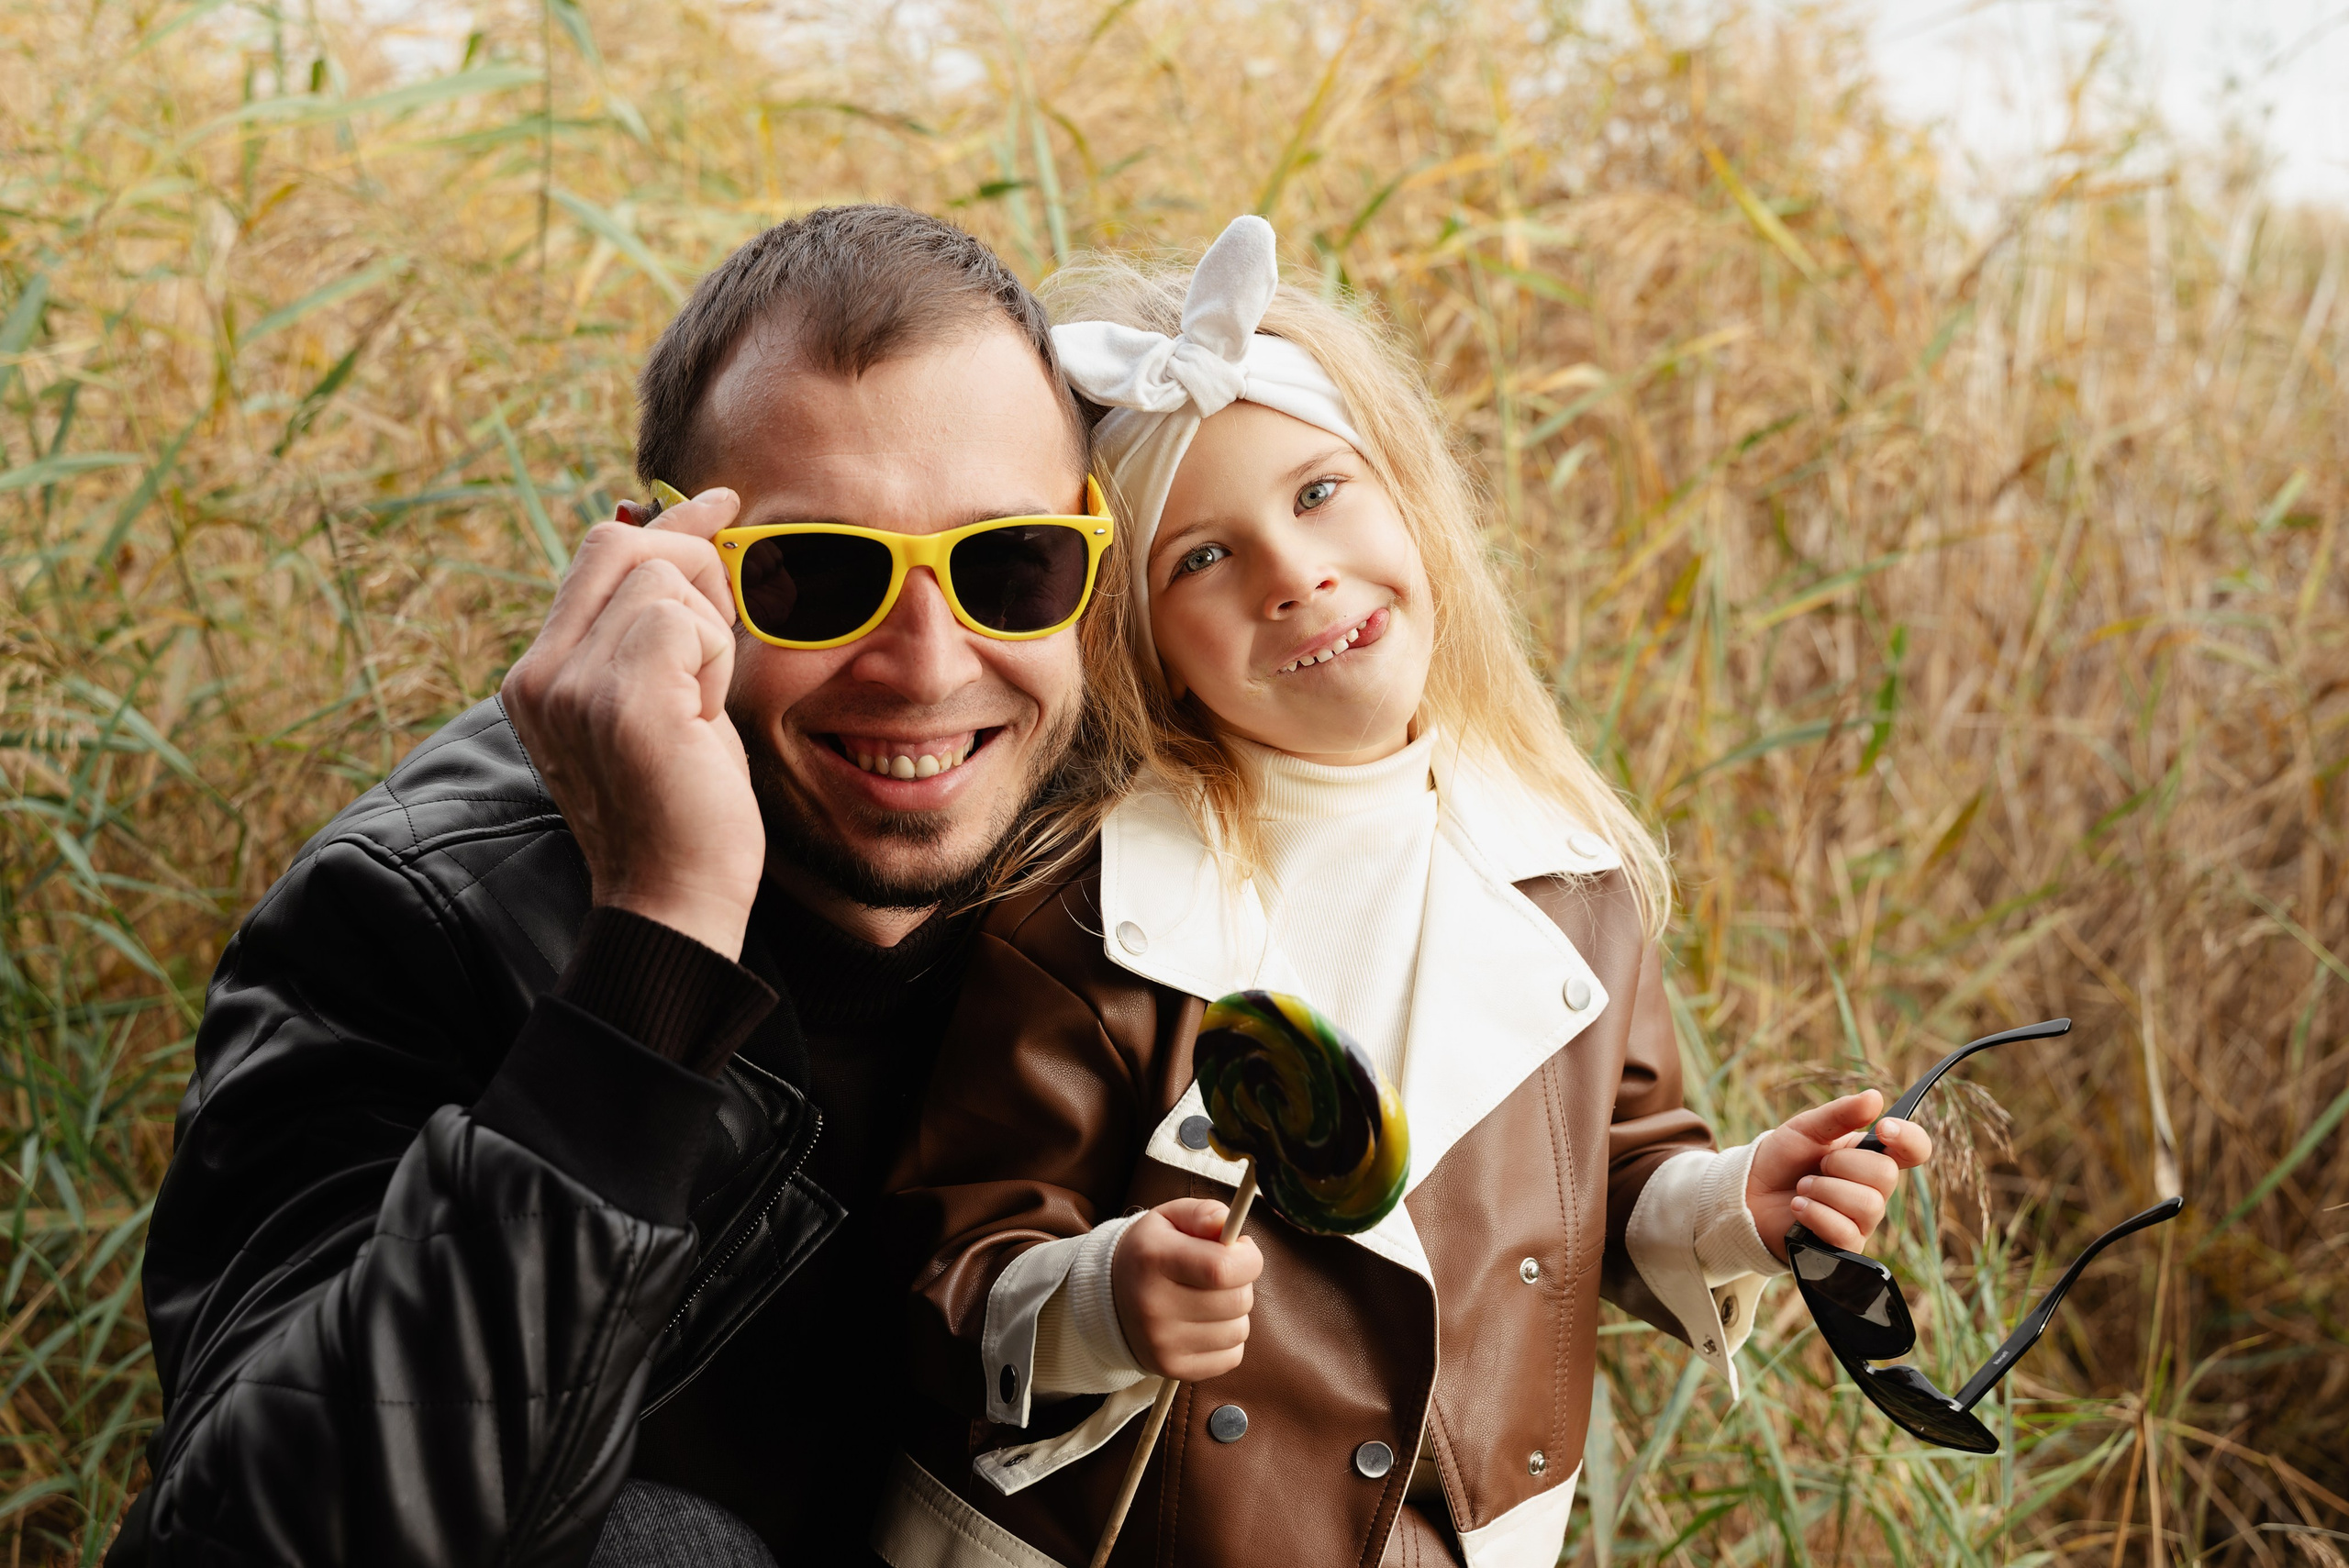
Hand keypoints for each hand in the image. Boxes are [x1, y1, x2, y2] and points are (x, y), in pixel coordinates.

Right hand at [501, 490, 763, 957]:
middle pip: (624, 545)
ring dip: (709, 635)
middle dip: (696, 572)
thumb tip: (697, 522)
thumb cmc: (685, 808)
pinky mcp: (617, 701)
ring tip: (699, 708)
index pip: (600, 552)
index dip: (669, 525)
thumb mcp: (667, 699)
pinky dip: (713, 659)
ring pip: (661, 579)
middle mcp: (539, 674)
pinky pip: (679, 618)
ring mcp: (569, 686)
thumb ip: (659, 625)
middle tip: (719, 645)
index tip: (722, 507)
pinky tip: (702, 717)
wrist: (677, 900)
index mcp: (540, 674)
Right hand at [1110, 1198, 1262, 1381]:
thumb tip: (1226, 1224)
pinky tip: (1205, 1324)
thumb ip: (1201, 1214)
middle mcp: (1153, 1305)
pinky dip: (1228, 1339)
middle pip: (1237, 1301)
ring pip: (1239, 1330)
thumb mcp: (1169, 1218)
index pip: (1222, 1268)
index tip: (1243, 1250)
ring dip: (1235, 1313)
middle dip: (1242, 1283)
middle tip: (1221, 1274)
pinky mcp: (1172, 1368)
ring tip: (1210, 1299)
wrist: (1108, 1298)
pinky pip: (1232, 1356)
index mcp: (1153, 1259)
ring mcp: (1162, 1342)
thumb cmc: (1151, 1252)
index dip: (1248, 1259)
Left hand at [1745, 1090, 1932, 1261]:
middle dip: (1842, 1164)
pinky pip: (1846, 1232)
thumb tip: (1875, 1097)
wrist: (1749, 1194)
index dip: (1909, 1138)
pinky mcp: (1845, 1247)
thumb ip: (1840, 1114)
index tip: (1883, 1128)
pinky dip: (1815, 1213)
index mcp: (1870, 1157)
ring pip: (1868, 1205)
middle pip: (1886, 1175)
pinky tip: (1798, 1208)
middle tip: (1817, 1165)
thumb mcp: (1806, 1128)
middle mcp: (1873, 1190)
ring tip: (1803, 1187)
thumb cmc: (1783, 1160)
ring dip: (1824, 1189)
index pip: (1914, 1149)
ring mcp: (1862, 1221)